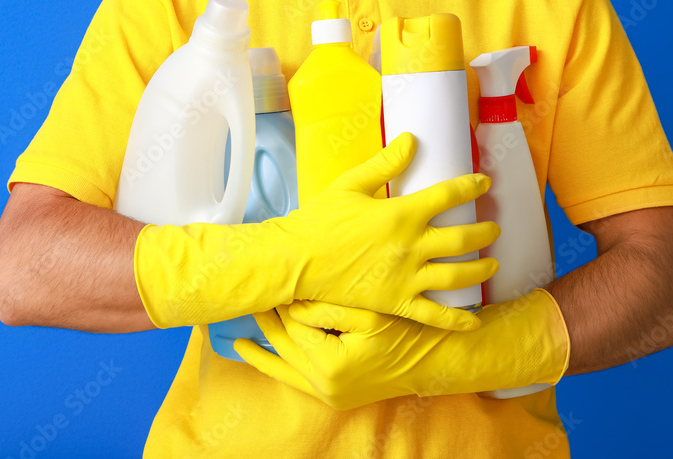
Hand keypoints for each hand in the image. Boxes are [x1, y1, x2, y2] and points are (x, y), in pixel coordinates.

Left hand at [233, 289, 569, 409]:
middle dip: (266, 318)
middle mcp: (326, 384)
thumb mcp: (373, 313)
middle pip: (283, 344)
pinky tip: (247, 350)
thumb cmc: (409, 332)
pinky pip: (289, 378)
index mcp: (333, 363)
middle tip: (247, 293)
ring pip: (281, 363)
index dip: (280, 300)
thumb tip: (296, 298)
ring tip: (234, 320)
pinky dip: (269, 363)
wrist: (437, 362)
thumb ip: (332, 305)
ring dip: (261, 340)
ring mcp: (328, 393)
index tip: (267, 279)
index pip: (294, 326)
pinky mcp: (332, 393)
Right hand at [266, 131, 499, 330]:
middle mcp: (411, 246)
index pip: (447, 195)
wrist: (295, 260)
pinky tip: (474, 320)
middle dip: (485, 231)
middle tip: (493, 227)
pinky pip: (433, 315)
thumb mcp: (350, 184)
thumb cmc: (318, 220)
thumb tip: (412, 140)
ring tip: (492, 263)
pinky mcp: (395, 302)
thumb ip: (385, 163)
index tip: (483, 184)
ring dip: (481, 268)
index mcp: (401, 214)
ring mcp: (406, 277)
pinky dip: (456, 319)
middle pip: (463, 238)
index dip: (470, 187)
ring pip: (457, 275)